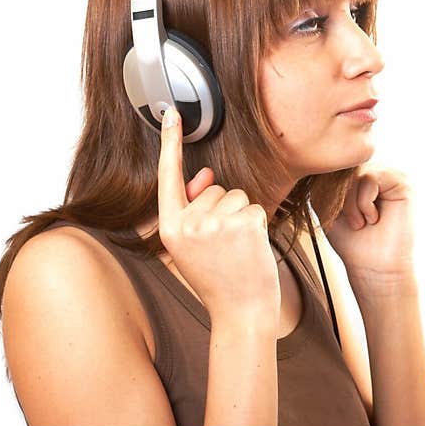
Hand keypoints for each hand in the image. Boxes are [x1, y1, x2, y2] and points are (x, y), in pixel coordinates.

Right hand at [157, 107, 280, 320]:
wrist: (241, 312)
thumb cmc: (218, 278)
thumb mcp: (192, 246)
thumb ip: (192, 208)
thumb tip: (204, 173)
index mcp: (169, 229)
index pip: (167, 179)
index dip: (169, 144)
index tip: (170, 114)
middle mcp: (188, 223)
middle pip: (213, 188)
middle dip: (223, 209)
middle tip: (225, 246)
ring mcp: (216, 222)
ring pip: (236, 195)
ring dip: (242, 216)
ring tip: (237, 248)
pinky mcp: (243, 222)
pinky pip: (254, 206)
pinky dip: (257, 223)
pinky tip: (251, 248)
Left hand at [323, 164, 416, 301]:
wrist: (372, 266)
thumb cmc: (350, 239)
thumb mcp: (326, 204)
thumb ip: (324, 179)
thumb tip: (320, 157)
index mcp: (359, 173)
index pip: (334, 165)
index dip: (326, 189)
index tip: (333, 214)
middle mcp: (375, 169)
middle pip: (343, 166)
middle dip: (338, 196)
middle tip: (348, 221)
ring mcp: (390, 173)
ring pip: (355, 171)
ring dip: (350, 202)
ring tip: (360, 222)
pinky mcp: (402, 181)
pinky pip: (370, 177)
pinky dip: (364, 202)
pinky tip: (374, 218)